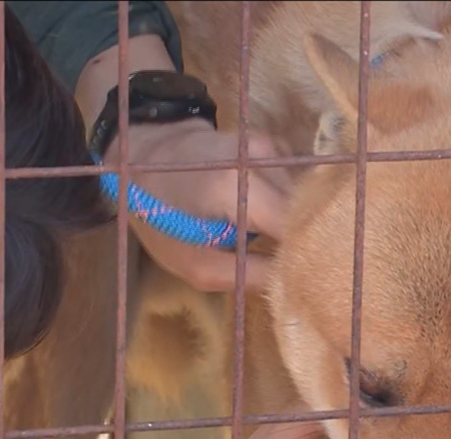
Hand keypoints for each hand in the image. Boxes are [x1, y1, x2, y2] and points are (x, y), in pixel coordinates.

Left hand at [104, 118, 294, 292]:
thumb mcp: (194, 264)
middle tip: (291, 267)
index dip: (303, 255)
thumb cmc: (160, 216)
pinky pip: (295, 183)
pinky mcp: (275, 144)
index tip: (302, 279)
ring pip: (304, 197)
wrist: (145, 154)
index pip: (294, 226)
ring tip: (273, 241)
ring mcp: (271, 146)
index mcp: (236, 185)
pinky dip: (287, 204)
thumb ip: (248, 275)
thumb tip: (295, 282)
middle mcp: (263, 157)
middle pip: (305, 209)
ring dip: (294, 222)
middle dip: (303, 239)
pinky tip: (266, 216)